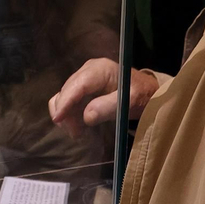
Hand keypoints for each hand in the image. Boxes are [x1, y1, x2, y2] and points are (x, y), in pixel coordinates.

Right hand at [48, 58, 164, 138]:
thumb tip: (86, 117)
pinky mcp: (81, 86)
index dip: (66, 102)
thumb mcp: (130, 101)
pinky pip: (68, 99)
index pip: (77, 85)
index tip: (58, 119)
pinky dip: (69, 114)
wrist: (145, 91)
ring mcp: (83, 77)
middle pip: (67, 90)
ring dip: (67, 115)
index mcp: (99, 69)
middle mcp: (87, 70)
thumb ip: (108, 107)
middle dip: (67, 113)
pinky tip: (79, 126)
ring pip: (64, 96)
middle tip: (77, 134)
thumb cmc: (140, 95)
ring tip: (78, 132)